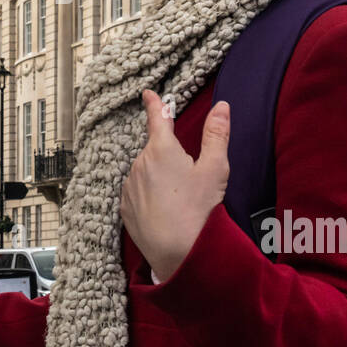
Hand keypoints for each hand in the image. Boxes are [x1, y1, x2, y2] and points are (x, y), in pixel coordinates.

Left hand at [120, 89, 230, 282]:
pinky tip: (164, 210)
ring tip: (178, 200)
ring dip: (158, 177)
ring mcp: (129, 185)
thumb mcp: (215, 169)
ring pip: (145, 171)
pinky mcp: (125, 207)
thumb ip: (217, 134)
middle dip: (168, 156)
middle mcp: (140, 162)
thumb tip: (221, 106)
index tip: (148, 94)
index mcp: (162, 148)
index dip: (155, 104)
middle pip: (155, 150)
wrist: (177, 253)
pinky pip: (137, 192)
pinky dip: (148, 196)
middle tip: (188, 178)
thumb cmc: (199, 209)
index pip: (157, 118)